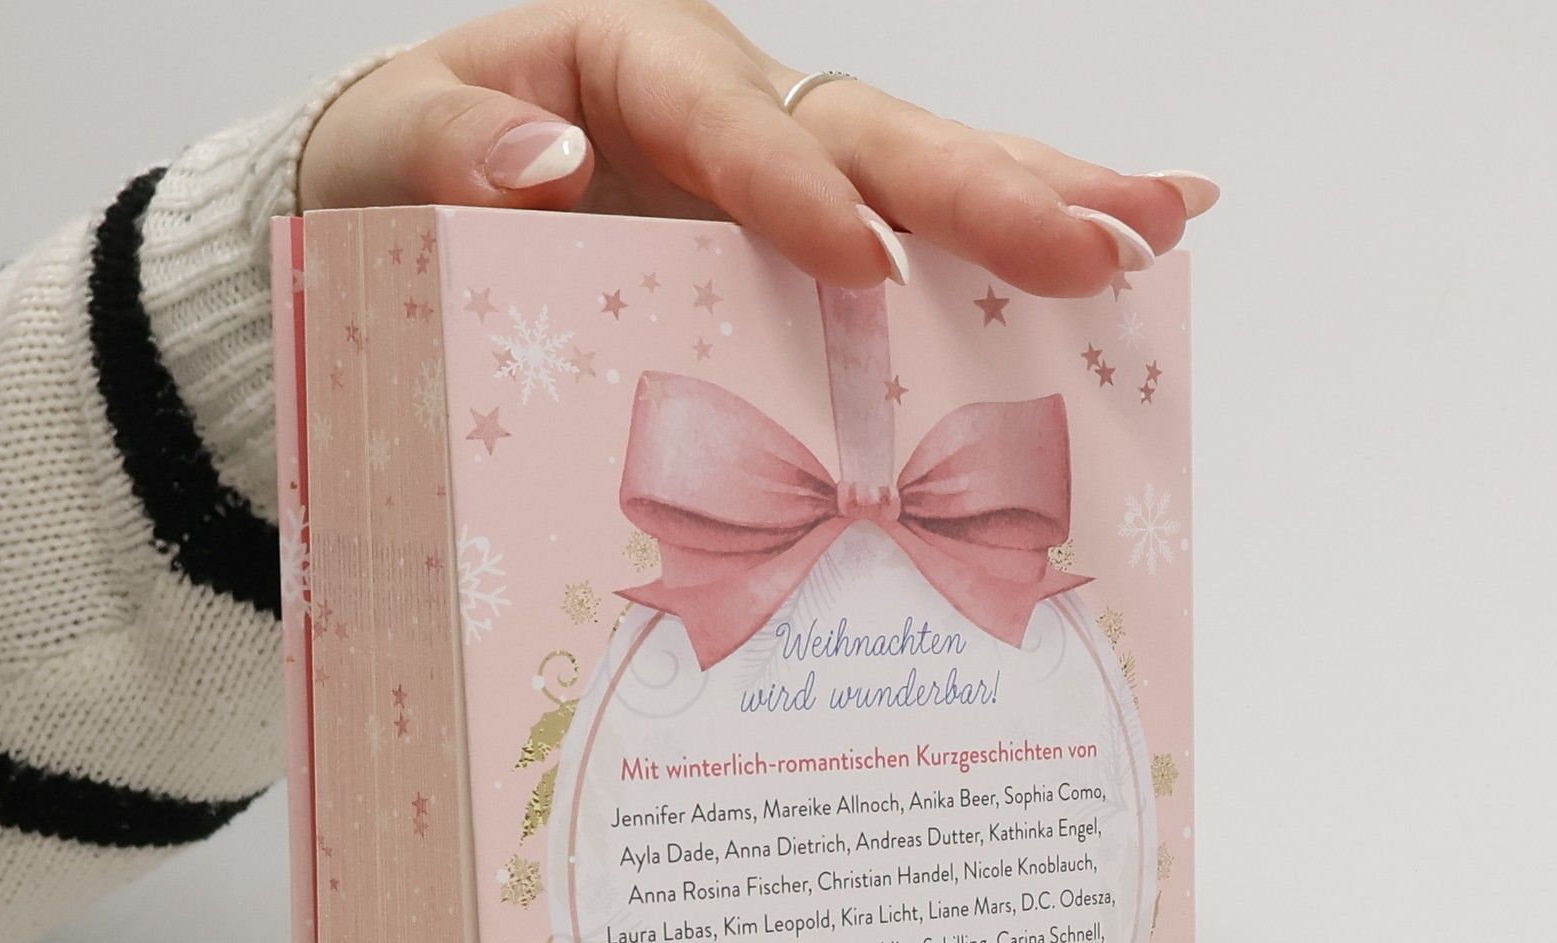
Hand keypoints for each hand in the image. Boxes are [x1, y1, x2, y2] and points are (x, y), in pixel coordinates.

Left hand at [299, 0, 1216, 295]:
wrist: (419, 203)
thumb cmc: (408, 175)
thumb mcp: (393, 147)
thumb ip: (451, 143)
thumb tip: (547, 161)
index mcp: (636, 64)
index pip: (733, 124)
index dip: (798, 192)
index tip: (863, 265)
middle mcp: (736, 103)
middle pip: (878, 134)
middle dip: (991, 194)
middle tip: (1108, 241)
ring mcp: (783, 168)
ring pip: (928, 169)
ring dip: (1046, 202)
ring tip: (1163, 227)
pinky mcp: (807, 236)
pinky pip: (919, 229)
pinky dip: (1018, 235)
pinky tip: (1131, 239)